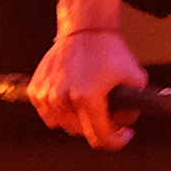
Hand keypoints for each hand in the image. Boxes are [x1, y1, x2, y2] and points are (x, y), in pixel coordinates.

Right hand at [29, 27, 143, 150]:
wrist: (84, 29)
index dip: (116, 141)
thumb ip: (134, 109)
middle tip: (108, 111)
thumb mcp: (136, 78)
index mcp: (87, 98)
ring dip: (78, 119)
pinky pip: (50, 114)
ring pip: (65, 125)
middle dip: (98, 126)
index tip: (124, 135)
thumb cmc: (110, 52)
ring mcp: (46, 95)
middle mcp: (63, 99)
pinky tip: (73, 95)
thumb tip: (123, 127)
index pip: (100, 138)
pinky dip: (61, 111)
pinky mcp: (35, 90)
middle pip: (82, 132)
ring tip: (90, 101)